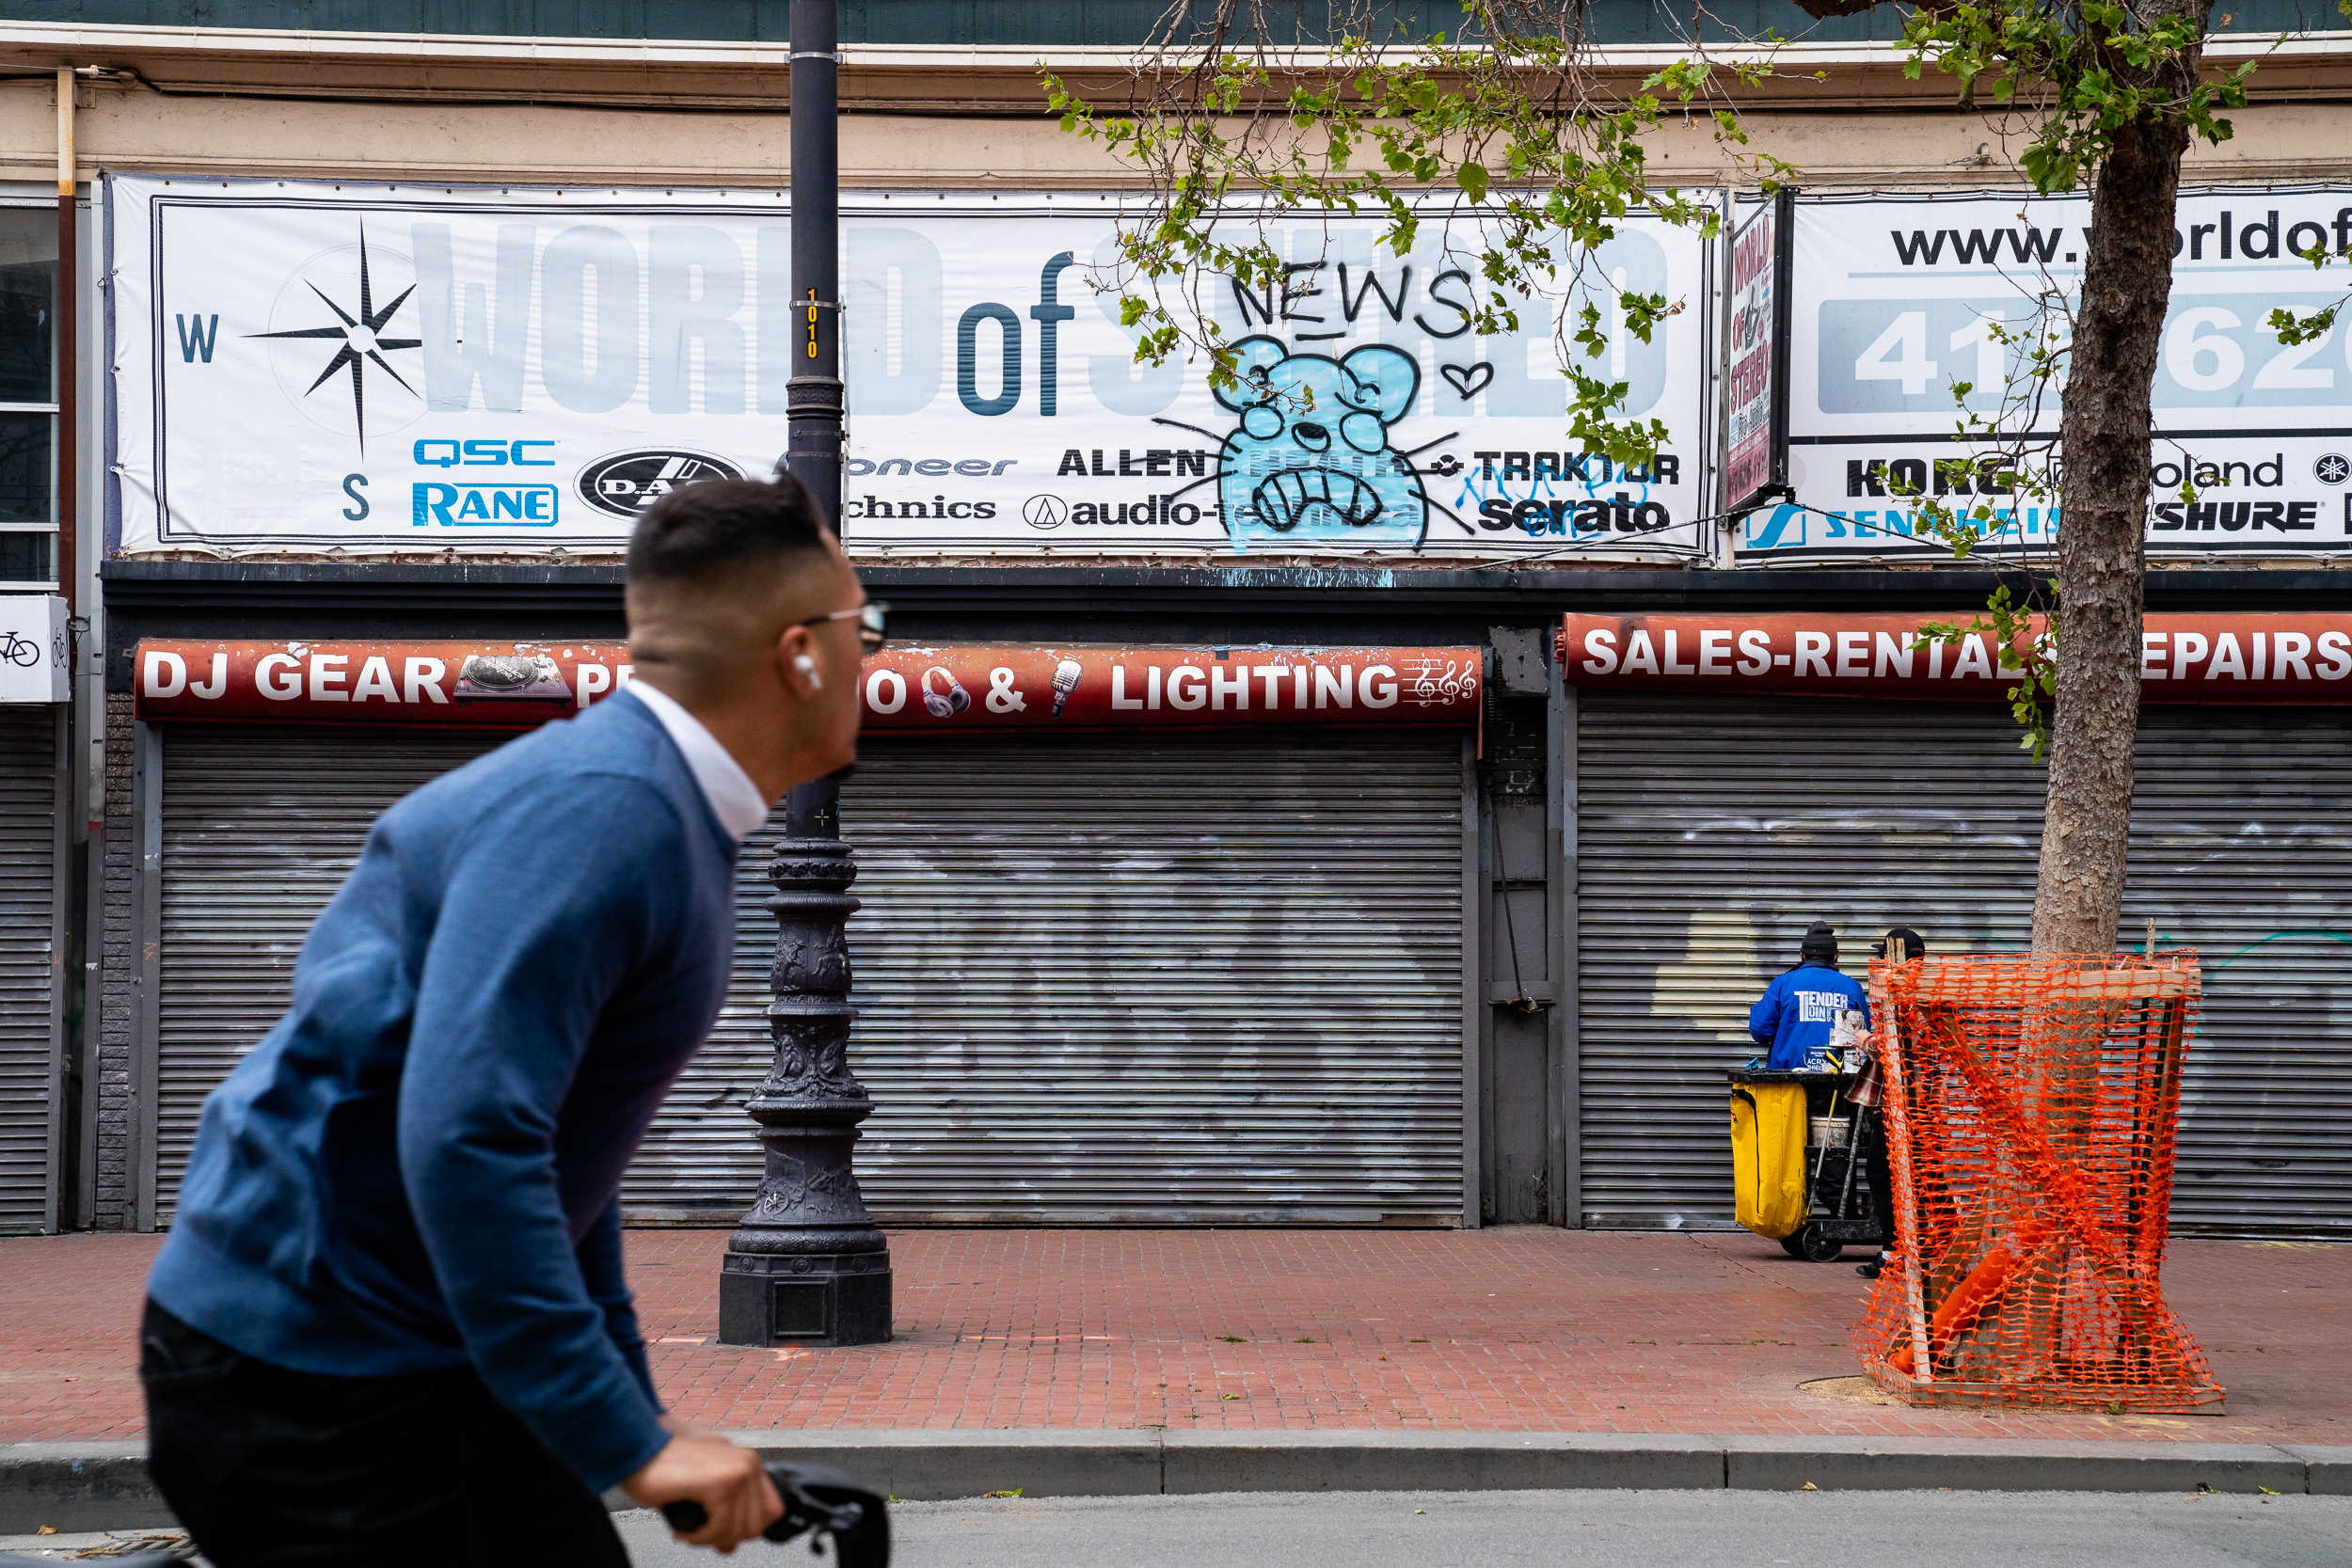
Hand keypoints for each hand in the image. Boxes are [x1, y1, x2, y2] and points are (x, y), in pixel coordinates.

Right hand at [624, 1433, 781, 1553]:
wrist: (636, 1450)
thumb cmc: (662, 1467)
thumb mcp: (703, 1487)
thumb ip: (723, 1511)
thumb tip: (730, 1545)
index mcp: (747, 1462)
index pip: (771, 1510)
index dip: (744, 1528)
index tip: (718, 1529)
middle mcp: (749, 1463)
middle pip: (756, 1527)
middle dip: (724, 1537)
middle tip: (698, 1531)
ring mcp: (739, 1472)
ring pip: (738, 1532)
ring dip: (708, 1539)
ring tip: (687, 1529)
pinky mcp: (723, 1484)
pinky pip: (721, 1529)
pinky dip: (699, 1537)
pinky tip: (683, 1528)